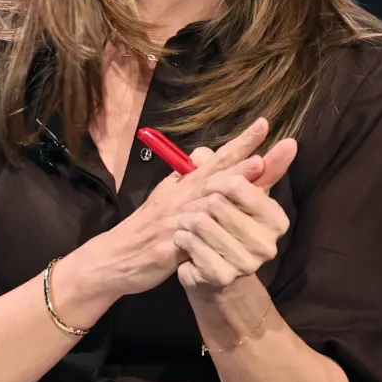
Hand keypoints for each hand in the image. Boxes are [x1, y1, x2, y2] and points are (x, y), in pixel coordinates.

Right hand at [84, 118, 274, 298]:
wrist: (115, 256)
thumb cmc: (147, 224)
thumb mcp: (166, 195)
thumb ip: (188, 177)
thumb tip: (206, 154)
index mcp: (184, 185)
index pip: (217, 158)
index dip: (241, 142)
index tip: (264, 125)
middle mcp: (181, 198)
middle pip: (217, 173)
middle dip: (243, 156)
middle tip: (266, 139)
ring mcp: (175, 221)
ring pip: (208, 201)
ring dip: (234, 185)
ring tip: (259, 168)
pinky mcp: (168, 247)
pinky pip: (190, 240)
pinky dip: (210, 235)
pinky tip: (231, 233)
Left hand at [174, 137, 296, 293]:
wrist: (211, 273)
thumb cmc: (224, 225)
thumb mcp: (238, 194)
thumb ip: (259, 167)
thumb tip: (290, 142)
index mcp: (276, 220)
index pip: (237, 184)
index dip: (215, 181)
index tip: (209, 185)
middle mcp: (267, 244)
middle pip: (216, 202)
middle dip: (197, 202)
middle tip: (194, 209)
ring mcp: (246, 264)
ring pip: (200, 222)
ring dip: (186, 220)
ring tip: (188, 225)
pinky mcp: (222, 277)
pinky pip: (190, 243)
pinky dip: (181, 237)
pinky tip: (185, 242)